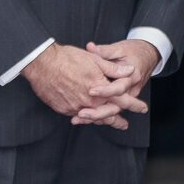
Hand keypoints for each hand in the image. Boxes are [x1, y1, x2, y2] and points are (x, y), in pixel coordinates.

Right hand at [22, 43, 142, 130]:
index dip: (133, 104)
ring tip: (109, 124)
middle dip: (118, 120)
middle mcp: (89, 101)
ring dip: (102, 120)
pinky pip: (78, 116)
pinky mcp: (64, 109)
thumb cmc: (67, 58)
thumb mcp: (94, 59)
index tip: (142, 108)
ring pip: (93, 117)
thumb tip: (129, 70)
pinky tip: (87, 117)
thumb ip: (113, 68)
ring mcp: (76, 107)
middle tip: (124, 124)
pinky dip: (85, 117)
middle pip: (108, 113)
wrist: (42, 64)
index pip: (122, 99)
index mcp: (100, 88)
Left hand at [70, 39, 159, 127]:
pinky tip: (84, 119)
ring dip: (96, 117)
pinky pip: (111, 110)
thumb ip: (104, 51)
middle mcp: (131, 90)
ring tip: (78, 118)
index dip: (104, 90)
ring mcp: (128, 97)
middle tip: (82, 113)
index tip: (91, 91)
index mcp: (131, 76)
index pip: (118, 88)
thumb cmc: (134, 51)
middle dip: (99, 113)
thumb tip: (90, 47)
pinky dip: (98, 116)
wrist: (148, 56)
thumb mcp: (120, 48)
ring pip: (112, 111)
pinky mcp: (123, 100)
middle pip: (116, 106)